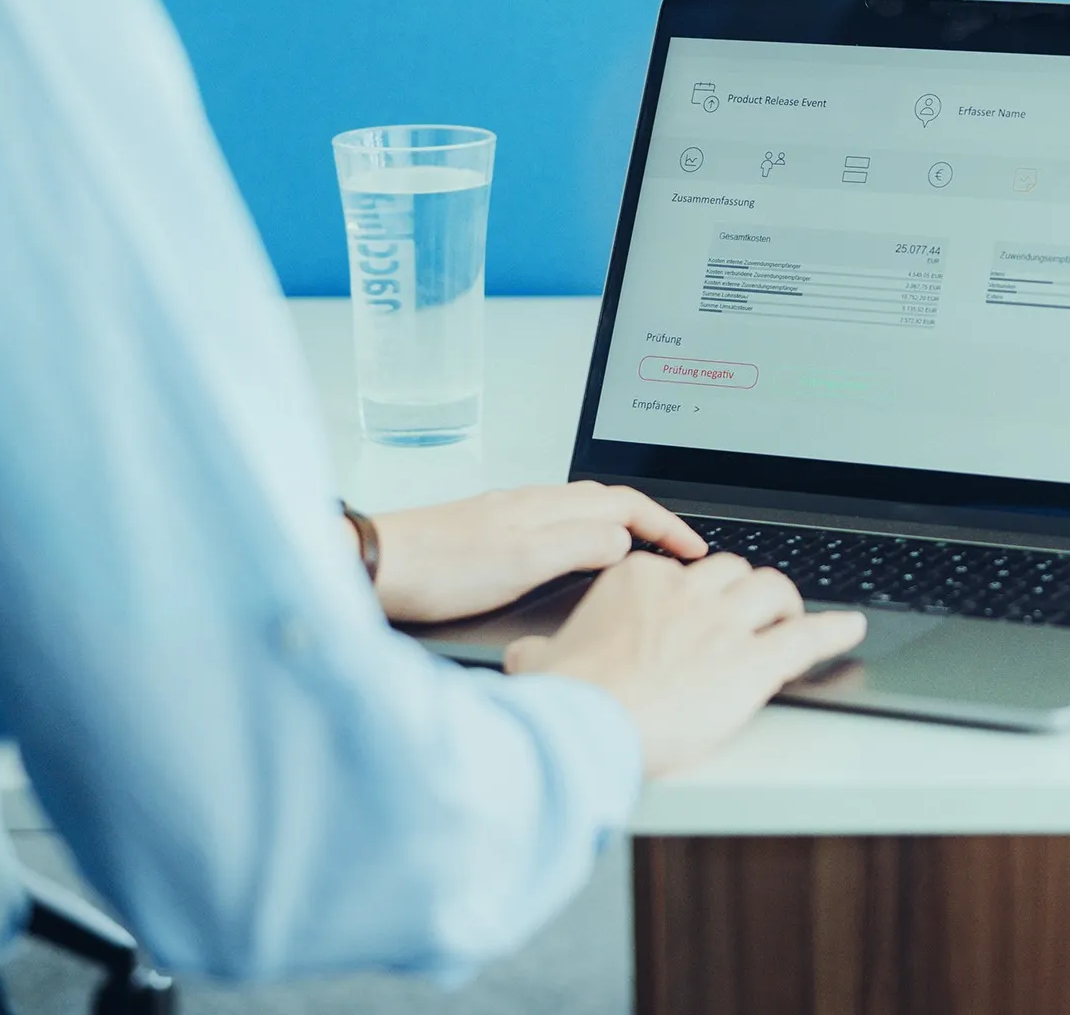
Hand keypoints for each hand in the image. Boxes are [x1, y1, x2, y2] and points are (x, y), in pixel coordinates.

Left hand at [363, 482, 707, 624]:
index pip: (626, 505)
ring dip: (619, 529)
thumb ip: (579, 547)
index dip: (666, 526)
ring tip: (639, 558)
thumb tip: (626, 542)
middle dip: (650, 522)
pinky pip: (555, 527)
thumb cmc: (440, 569)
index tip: (693, 552)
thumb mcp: (522, 562)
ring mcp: (509, 516)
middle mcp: (532, 503)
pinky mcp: (489, 534)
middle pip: (608, 502)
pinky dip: (584, 539)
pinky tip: (575, 561)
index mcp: (548, 506)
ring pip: (581, 513)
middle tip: (677, 553)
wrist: (376, 565)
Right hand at [504, 552, 865, 776]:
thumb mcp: (538, 664)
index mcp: (638, 581)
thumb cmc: (567, 699)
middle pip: (732, 572)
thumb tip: (528, 656)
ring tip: (793, 617)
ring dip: (785, 604)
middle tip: (746, 614)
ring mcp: (725, 623)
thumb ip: (540, 651)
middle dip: (742, 592)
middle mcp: (687, 591)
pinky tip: (850, 629)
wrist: (588, 727)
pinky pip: (808, 636)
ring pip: (773, 590)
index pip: (679, 571)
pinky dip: (834, 631)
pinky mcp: (754, 661)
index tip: (692, 613)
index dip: (692, 595)